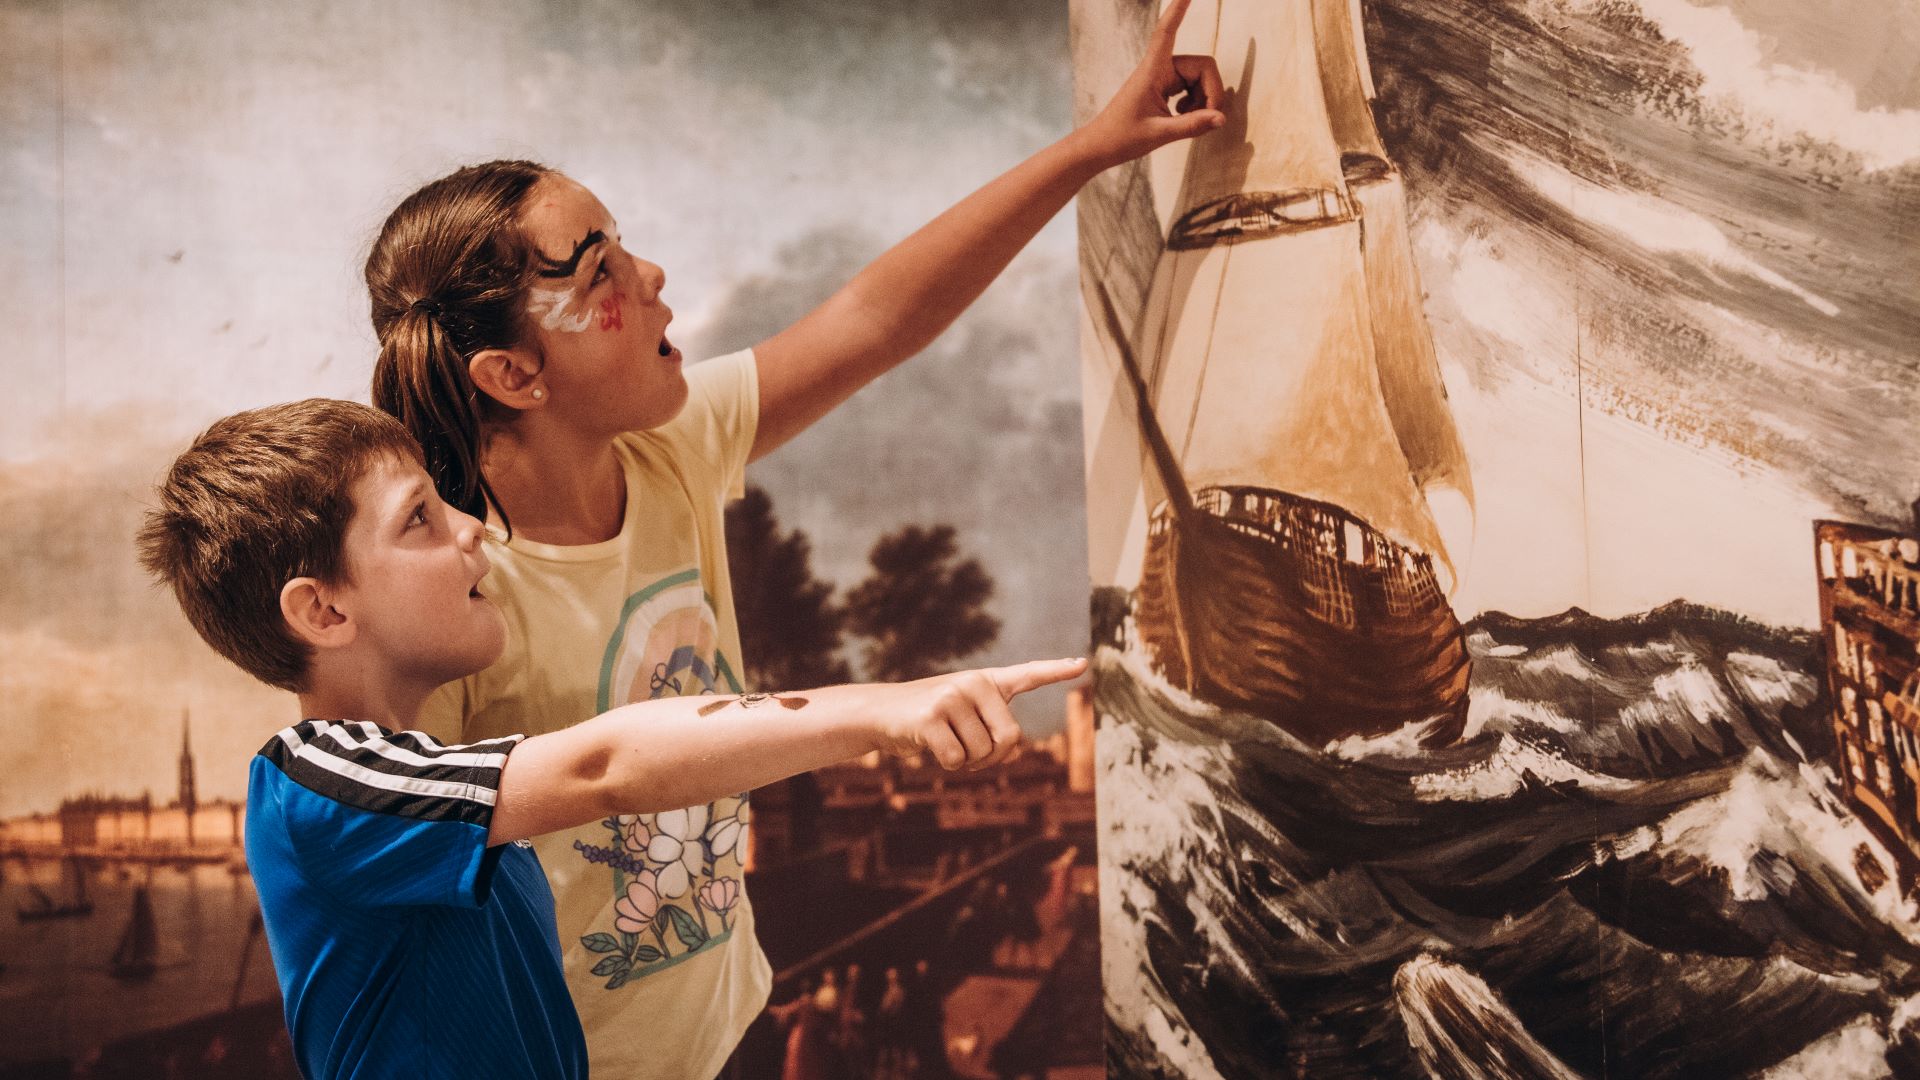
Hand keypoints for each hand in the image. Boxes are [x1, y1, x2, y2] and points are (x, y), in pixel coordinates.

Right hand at [870, 658, 1088, 770]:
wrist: (880, 713)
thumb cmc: (931, 720)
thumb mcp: (965, 722)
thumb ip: (993, 733)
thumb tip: (1013, 753)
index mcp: (987, 681)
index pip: (1028, 674)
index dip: (1056, 671)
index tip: (1083, 664)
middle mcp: (973, 682)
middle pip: (1010, 738)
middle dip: (991, 758)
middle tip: (969, 753)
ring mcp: (951, 696)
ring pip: (982, 753)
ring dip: (966, 762)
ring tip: (945, 743)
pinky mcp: (931, 716)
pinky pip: (958, 760)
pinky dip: (947, 764)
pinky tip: (929, 746)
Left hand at [1075, 0, 1226, 169]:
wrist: (1100, 147)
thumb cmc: (1121, 137)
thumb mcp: (1159, 134)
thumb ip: (1192, 125)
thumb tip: (1221, 118)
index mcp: (1152, 71)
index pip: (1167, 32)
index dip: (1178, 11)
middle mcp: (1159, 68)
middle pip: (1203, 66)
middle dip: (1211, 92)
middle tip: (1209, 119)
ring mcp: (1163, 77)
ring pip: (1200, 78)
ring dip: (1204, 100)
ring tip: (1191, 122)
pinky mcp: (1164, 88)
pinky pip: (1192, 87)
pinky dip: (1196, 104)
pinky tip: (1183, 117)